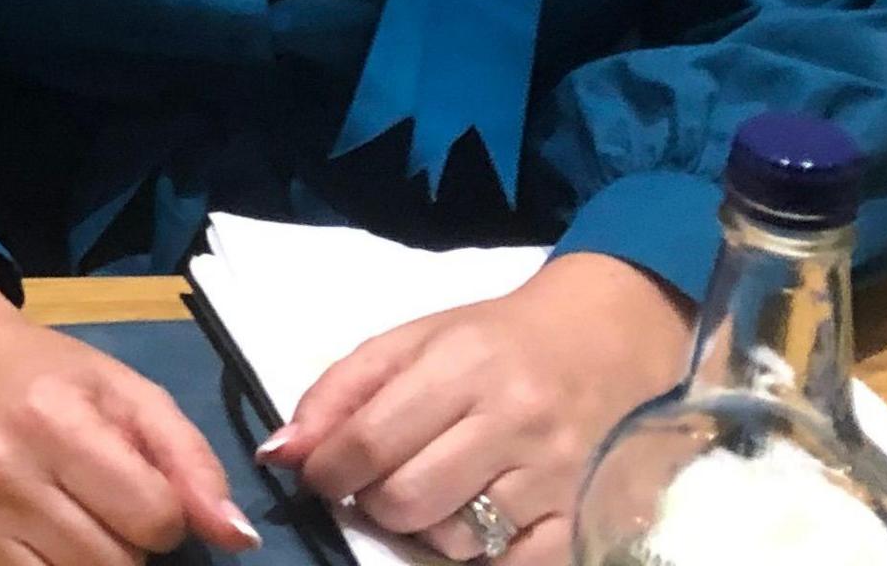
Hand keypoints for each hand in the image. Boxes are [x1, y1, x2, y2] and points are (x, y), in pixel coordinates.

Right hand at [0, 253, 259, 564]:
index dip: (165, 512)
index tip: (143, 489)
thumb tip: (237, 537)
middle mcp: (0, 471)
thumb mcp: (126, 393)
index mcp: (52, 419)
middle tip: (106, 506)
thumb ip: (190, 460)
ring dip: (90, 565)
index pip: (154, 517)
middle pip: (115, 565)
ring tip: (76, 522)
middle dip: (128, 543)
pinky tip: (39, 536)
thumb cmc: (46, 377)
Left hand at [266, 254, 691, 563]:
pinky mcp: (582, 517)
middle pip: (406, 500)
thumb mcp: (412, 342)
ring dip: (425, 528)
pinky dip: (479, 556)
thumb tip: (280, 454)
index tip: (322, 475)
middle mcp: (513, 419)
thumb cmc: (495, 343)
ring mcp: (554, 474)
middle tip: (379, 484)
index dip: (328, 471)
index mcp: (464, 363)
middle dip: (373, 502)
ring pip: (453, 540)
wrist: (606, 341)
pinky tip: (475, 522)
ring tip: (433, 495)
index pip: (370, 441)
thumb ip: (340, 392)